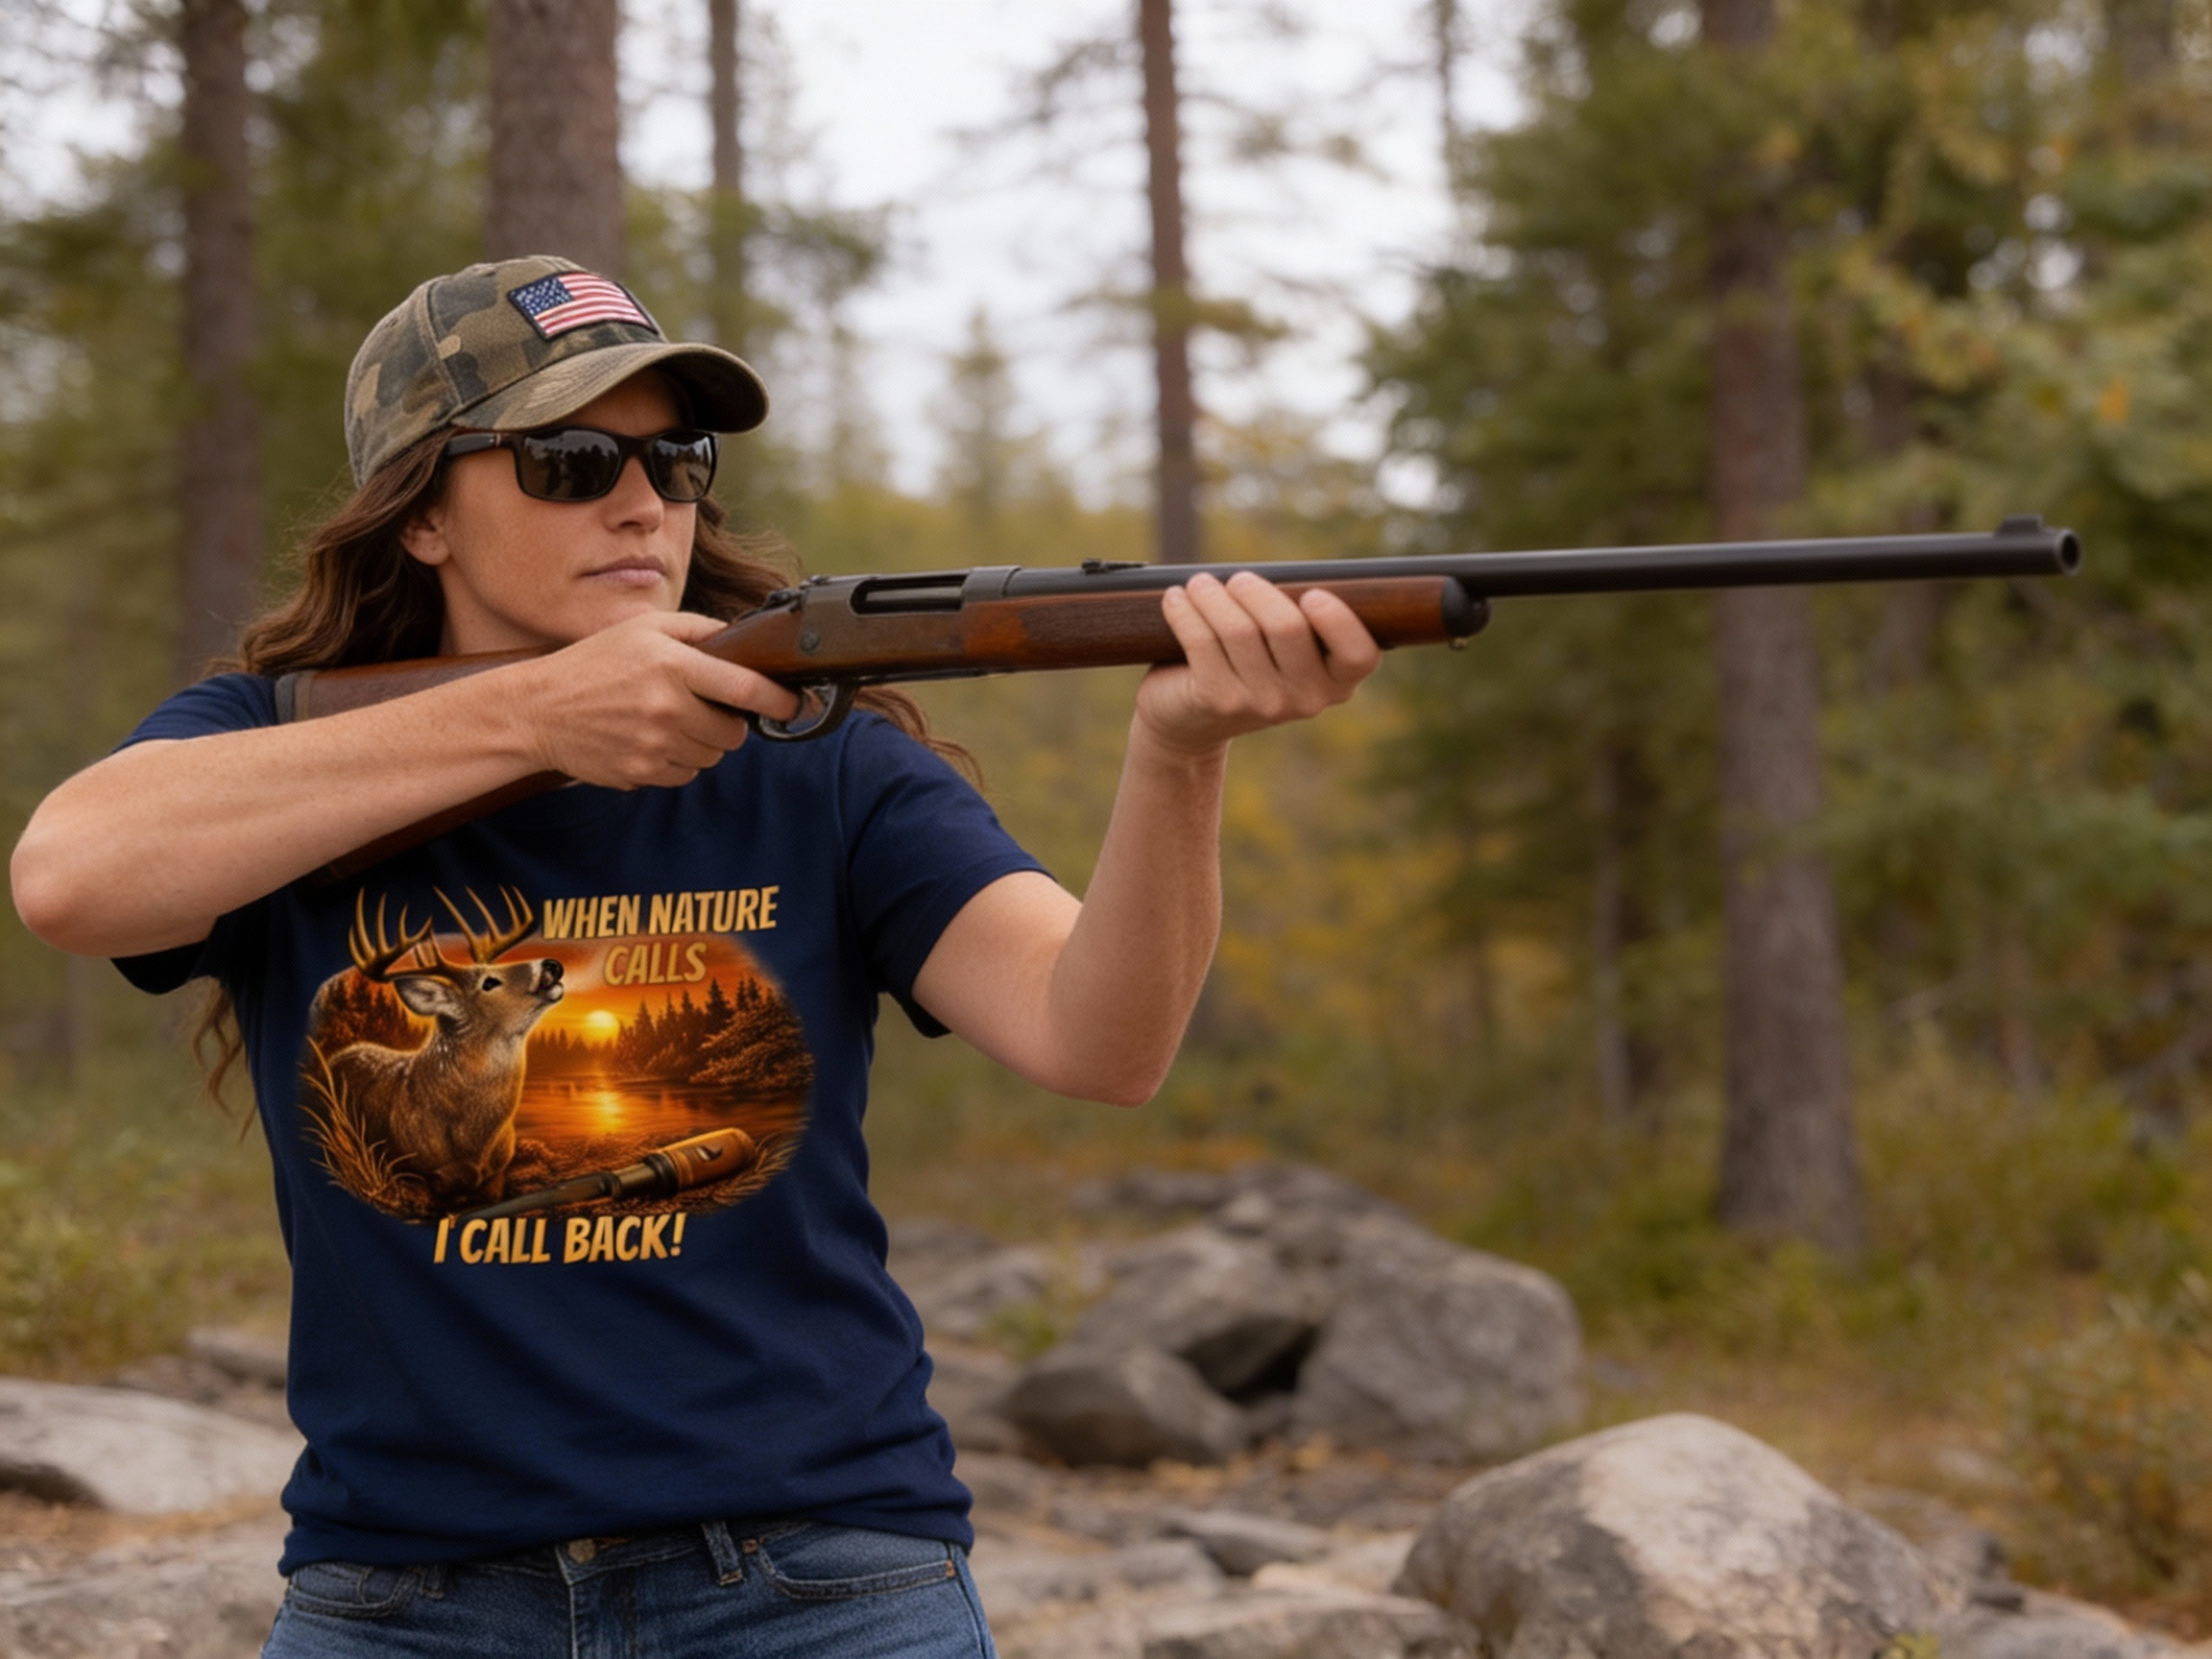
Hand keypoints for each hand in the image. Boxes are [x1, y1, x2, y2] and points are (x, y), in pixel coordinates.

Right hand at [505, 610, 803, 788]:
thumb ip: (698, 630)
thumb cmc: (593, 663)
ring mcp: (654, 745)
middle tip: (707, 708)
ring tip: (671, 720)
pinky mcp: (642, 772)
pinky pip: (686, 774)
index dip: (780, 701)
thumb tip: (747, 640)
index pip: (745, 689)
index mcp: (672, 665)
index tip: (795, 704)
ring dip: (704, 742)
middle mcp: (666, 707)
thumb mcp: (644, 628)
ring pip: (712, 757)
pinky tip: (653, 739)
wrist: (538, 710)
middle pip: (734, 733)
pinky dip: (680, 760)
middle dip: (731, 723)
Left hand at [1134, 571, 1381, 757]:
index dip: (1338, 622)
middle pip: (1287, 627)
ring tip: (1199, 584)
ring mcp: (1262, 704)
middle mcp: (1307, 699)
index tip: (1312, 594)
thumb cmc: (1247, 665)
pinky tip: (1176, 599)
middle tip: (1238, 580)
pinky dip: (1185, 611)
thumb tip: (1277, 576)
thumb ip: (1298, 619)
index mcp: (1337, 682)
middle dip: (1256, 591)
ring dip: (1213, 595)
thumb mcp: (1285, 649)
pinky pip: (1201, 640)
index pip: (1358, 654)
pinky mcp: (1219, 701)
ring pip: (1238, 629)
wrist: (1191, 722)